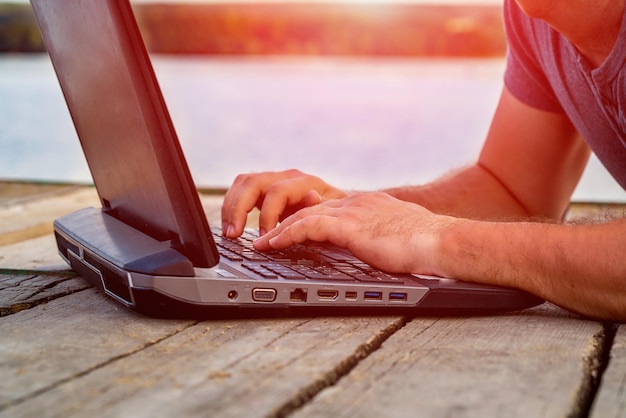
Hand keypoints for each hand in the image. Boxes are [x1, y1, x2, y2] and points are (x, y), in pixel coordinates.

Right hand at [221, 169, 347, 237]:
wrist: (340, 213)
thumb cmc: (338, 218)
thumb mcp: (335, 217)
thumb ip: (322, 208)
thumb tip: (311, 197)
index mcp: (306, 182)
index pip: (277, 192)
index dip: (267, 216)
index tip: (264, 239)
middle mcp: (289, 177)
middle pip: (253, 182)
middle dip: (239, 209)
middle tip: (233, 234)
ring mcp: (276, 180)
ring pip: (244, 182)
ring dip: (232, 207)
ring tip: (229, 232)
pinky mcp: (267, 190)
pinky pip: (242, 189)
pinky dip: (233, 206)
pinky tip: (231, 226)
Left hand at [253, 192, 454, 274]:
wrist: (440, 241)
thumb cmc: (426, 243)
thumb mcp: (396, 234)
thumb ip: (379, 236)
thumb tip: (378, 247)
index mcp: (365, 204)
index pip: (324, 207)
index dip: (301, 218)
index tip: (286, 230)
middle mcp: (354, 203)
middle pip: (307, 207)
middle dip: (282, 222)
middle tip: (264, 236)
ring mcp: (351, 212)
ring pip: (302, 215)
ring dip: (277, 231)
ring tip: (260, 244)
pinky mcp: (350, 226)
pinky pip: (308, 225)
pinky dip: (287, 234)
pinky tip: (273, 244)